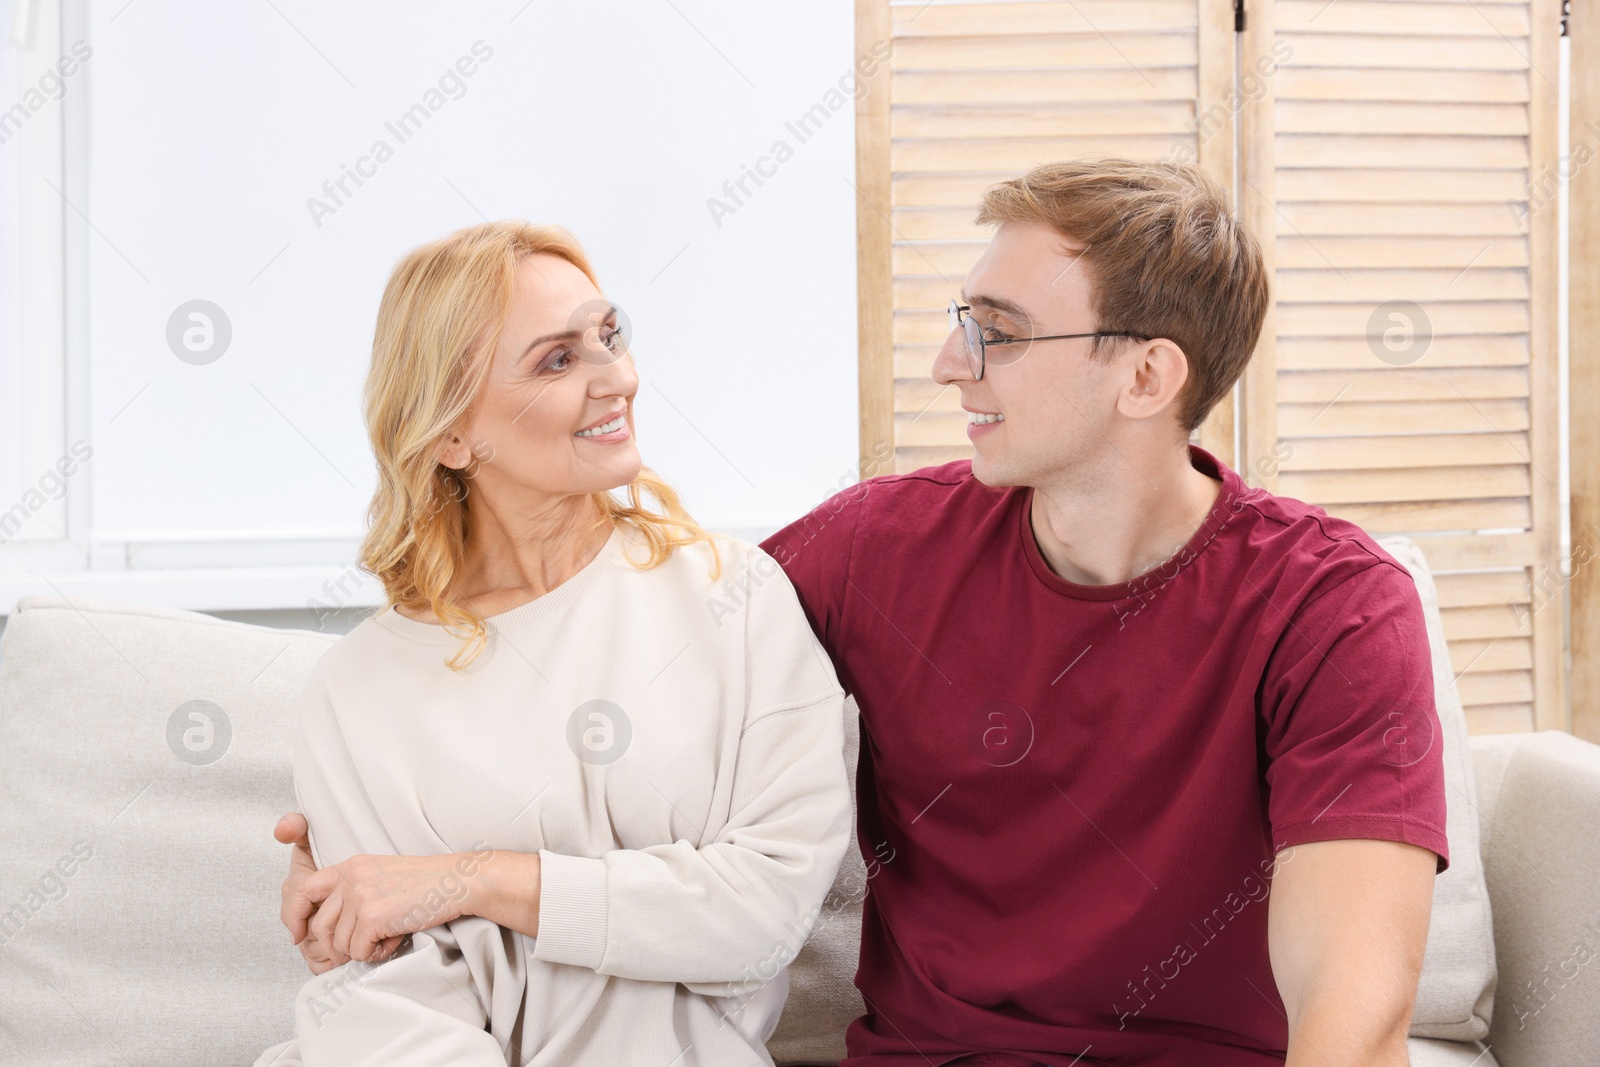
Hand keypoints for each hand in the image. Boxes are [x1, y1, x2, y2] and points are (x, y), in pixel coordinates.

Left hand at [298, 849, 470, 964]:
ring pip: (339, 943)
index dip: (294, 916)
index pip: (303, 890)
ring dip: (361, 949)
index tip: (298, 935)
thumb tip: (326, 927)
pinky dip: (376, 954)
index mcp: (350, 865)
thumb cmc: (425, 883)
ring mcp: (360, 896)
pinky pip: (359, 952)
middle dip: (335, 945)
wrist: (456, 882)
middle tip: (360, 947)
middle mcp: (351, 878)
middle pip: (319, 926)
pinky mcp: (373, 916)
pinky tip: (394, 940)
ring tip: (386, 938)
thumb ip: (352, 890)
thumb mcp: (381, 874)